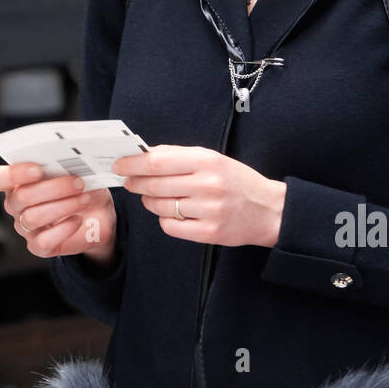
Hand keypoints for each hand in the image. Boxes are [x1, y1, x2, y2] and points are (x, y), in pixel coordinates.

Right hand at [0, 162, 116, 261]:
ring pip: (32, 218)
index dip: (12, 174)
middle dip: (53, 188)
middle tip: (78, 183)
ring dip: (62, 206)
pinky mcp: (38, 246)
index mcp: (16, 182)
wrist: (98, 214)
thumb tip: (68, 159)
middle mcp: (15, 205)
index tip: (38, 169)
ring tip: (84, 199)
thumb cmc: (81, 188)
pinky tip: (78, 219)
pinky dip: (63, 229)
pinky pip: (44, 240)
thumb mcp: (74, 171)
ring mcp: (25, 227)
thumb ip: (63, 164)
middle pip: (21, 197)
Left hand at [114, 145, 285, 247]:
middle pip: (154, 184)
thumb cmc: (237, 181)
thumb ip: (179, 156)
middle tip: (129, 182)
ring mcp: (209, 210)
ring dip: (150, 201)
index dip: (132, 164)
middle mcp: (207, 184)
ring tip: (155, 196)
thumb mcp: (213, 159)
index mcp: (207, 161)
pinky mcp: (209, 233)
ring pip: (159, 206)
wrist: (269, 210)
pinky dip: (165, 220)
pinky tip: (173, 213)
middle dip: (135, 183)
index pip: (157, 161)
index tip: (119, 165)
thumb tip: (143, 155)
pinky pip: (170, 226)